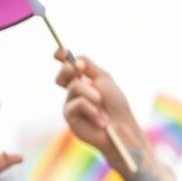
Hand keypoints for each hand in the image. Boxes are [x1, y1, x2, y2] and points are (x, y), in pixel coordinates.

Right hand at [55, 51, 141, 165]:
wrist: (122, 128)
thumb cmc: (116, 106)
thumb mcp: (104, 80)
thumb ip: (88, 66)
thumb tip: (73, 58)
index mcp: (84, 81)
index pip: (67, 65)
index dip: (61, 56)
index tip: (60, 52)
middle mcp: (74, 92)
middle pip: (63, 74)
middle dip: (70, 70)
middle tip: (79, 69)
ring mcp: (70, 104)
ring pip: (74, 87)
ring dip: (92, 95)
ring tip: (102, 106)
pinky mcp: (69, 116)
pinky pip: (76, 104)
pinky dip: (92, 109)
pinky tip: (100, 120)